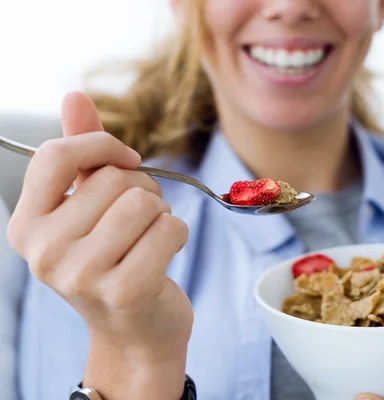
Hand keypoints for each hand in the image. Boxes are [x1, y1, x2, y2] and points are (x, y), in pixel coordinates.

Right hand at [8, 92, 191, 399]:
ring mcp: (82, 275)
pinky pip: (170, 228)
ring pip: (144, 201)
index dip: (102, 145)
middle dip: (142, 189)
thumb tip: (75, 96)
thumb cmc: (113, 260)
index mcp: (27, 225)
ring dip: (160, 212)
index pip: (56, 154)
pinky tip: (163, 255)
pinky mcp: (125, 290)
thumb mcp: (88, 208)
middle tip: (138, 221)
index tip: (127, 158)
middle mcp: (44, 252)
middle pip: (114, 178)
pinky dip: (177, 233)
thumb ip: (82, 155)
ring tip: (149, 237)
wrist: (134, 331)